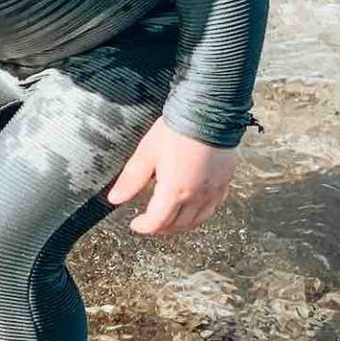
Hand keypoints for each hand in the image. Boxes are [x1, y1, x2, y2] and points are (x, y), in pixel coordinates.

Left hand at [105, 118, 237, 235]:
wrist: (209, 113)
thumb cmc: (176, 131)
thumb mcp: (147, 153)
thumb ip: (131, 180)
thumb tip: (115, 199)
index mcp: (174, 190)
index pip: (157, 222)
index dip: (144, 227)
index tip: (135, 224)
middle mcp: (196, 196)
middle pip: (177, 225)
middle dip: (161, 228)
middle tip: (150, 223)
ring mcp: (213, 191)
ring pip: (197, 220)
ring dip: (180, 225)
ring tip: (169, 220)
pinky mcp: (225, 183)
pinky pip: (212, 208)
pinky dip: (199, 215)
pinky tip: (192, 209)